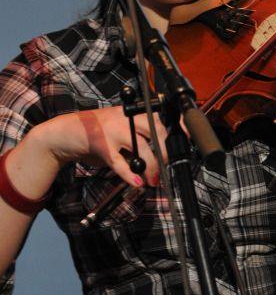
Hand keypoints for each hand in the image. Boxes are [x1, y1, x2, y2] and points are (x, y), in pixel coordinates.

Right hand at [38, 107, 168, 188]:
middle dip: (165, 152)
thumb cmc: (99, 132)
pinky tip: (137, 182)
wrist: (67, 132)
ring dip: (151, 167)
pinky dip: (129, 174)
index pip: (160, 117)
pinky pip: (120, 162)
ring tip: (153, 180)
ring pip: (141, 148)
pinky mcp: (102, 145)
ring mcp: (114, 130)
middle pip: (156, 131)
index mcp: (133, 113)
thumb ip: (140, 137)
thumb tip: (162, 155)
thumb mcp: (122, 127)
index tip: (187, 137)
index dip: (177, 126)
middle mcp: (126, 118)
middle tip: (167, 166)